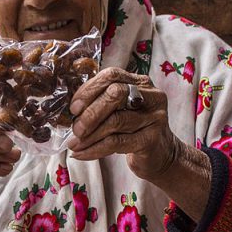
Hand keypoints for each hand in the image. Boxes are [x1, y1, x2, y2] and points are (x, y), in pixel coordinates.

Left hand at [65, 67, 181, 181]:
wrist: (160, 155)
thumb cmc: (133, 130)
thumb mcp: (121, 110)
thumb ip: (102, 102)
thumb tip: (72, 112)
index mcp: (140, 83)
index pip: (112, 76)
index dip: (89, 90)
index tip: (74, 108)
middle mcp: (151, 96)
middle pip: (115, 94)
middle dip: (90, 112)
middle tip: (75, 129)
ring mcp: (154, 117)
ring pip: (115, 121)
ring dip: (89, 135)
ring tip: (74, 145)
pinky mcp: (151, 139)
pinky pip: (117, 142)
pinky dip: (95, 149)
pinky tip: (82, 154)